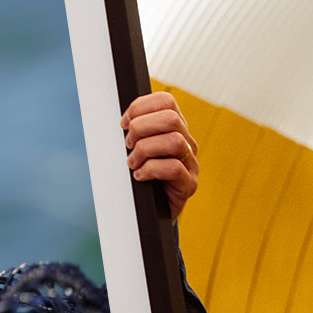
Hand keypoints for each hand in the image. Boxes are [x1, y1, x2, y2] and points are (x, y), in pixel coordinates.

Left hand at [121, 91, 198, 219]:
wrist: (151, 211)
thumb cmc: (141, 176)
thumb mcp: (135, 148)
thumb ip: (134, 131)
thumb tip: (121, 121)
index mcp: (174, 128)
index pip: (165, 101)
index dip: (140, 107)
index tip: (124, 123)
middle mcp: (187, 142)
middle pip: (170, 118)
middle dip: (141, 128)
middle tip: (128, 145)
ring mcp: (191, 164)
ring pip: (174, 141)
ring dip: (145, 150)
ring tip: (132, 163)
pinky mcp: (189, 184)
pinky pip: (174, 168)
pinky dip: (150, 170)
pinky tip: (139, 176)